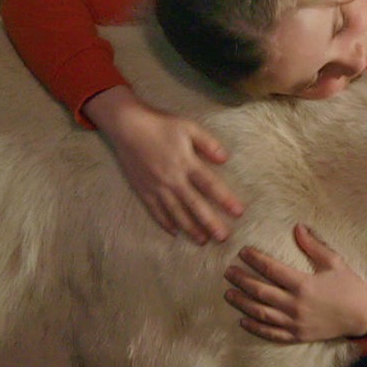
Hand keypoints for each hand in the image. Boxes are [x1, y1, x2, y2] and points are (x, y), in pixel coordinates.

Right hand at [85, 86, 243, 243]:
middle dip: (210, 222)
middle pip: (195, 204)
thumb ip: (208, 143)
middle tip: (223, 238)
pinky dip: (165, 223)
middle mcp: (172, 178)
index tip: (239, 213)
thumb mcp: (188, 127)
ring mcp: (157, 187)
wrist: (127, 126)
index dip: (226, 199)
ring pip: (176, 212)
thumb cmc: (160, 124)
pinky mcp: (143, 190)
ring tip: (202, 241)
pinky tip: (174, 232)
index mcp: (186, 163)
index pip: (210, 185)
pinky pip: (155, 211)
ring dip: (190, 228)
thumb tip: (225, 159)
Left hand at [224, 224, 366, 343]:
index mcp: (304, 284)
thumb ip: (313, 246)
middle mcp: (296, 305)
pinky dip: (255, 328)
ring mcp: (295, 323)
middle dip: (242, 281)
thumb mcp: (334, 262)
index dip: (255, 260)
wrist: (363, 316)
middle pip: (260, 291)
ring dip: (242, 303)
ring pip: (261, 313)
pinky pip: (271, 333)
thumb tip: (297, 227)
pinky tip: (243, 321)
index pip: (271, 269)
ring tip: (228, 294)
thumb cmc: (350, 287)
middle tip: (228, 272)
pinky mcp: (297, 335)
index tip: (242, 252)